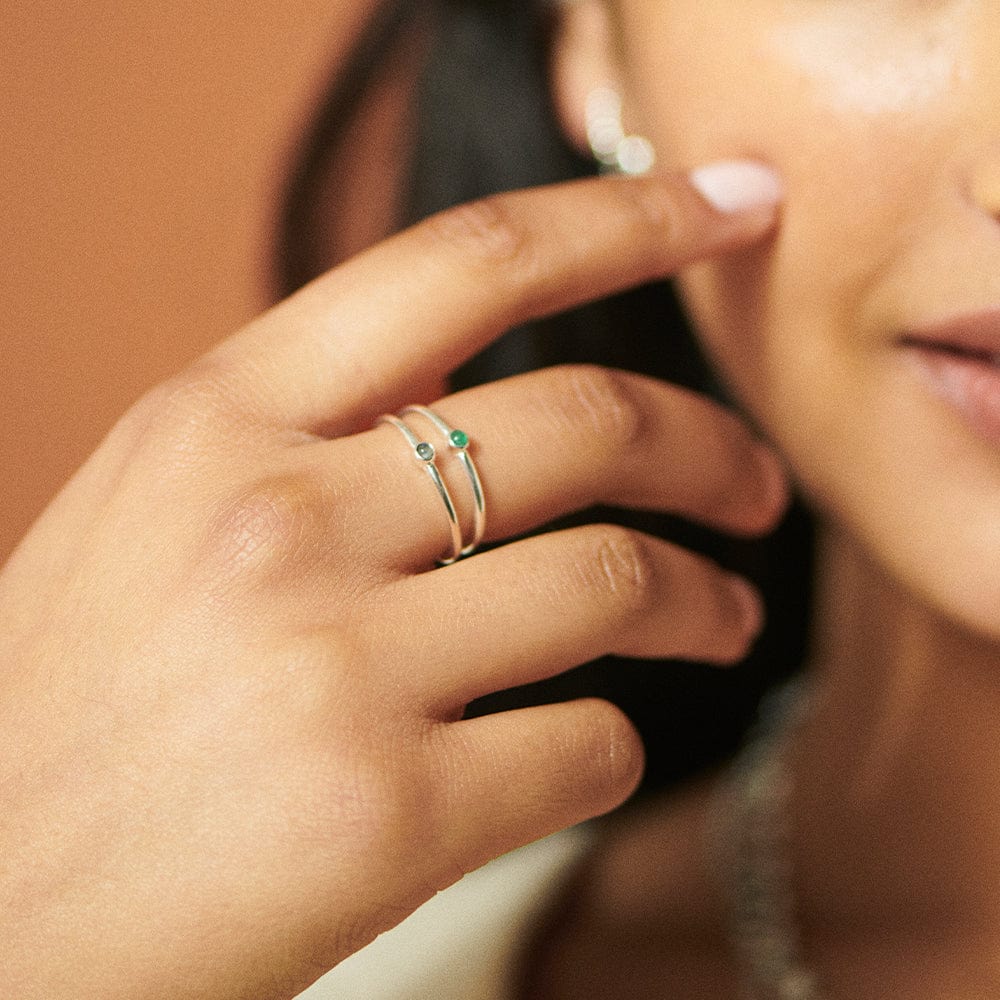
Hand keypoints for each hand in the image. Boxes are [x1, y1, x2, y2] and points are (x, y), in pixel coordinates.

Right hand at [0, 171, 784, 998]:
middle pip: (586, 418)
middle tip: (757, 483)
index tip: (730, 201)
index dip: (625, 216)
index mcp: (216, 418)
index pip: (463, 262)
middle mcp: (278, 517)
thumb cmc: (76, 706)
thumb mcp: (156, 510)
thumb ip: (304, 434)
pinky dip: (615, 744)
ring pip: (618, 579)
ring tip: (725, 620)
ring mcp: (337, 666)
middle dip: (711, 445)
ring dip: (704, 599)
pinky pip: (588, 746)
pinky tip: (584, 747)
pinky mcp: (390, 814)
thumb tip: (464, 393)